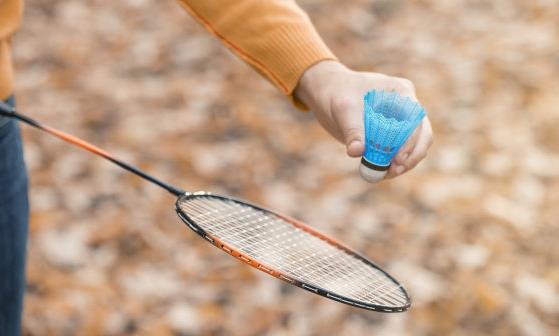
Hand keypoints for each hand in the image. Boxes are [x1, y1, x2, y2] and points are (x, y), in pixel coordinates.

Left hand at [294, 60, 432, 178]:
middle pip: (422, 134)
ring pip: (415, 145)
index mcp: (401, 92)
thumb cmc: (337, 92)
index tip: (397, 159)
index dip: (411, 141)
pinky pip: (401, 151)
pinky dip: (394, 163)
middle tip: (395, 170)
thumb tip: (357, 152)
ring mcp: (402, 121)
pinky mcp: (392, 134)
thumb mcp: (343, 109)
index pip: (415, 119)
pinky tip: (381, 172)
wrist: (327, 93)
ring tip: (386, 174)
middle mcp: (406, 106)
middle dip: (412, 154)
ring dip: (405, 162)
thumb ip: (353, 130)